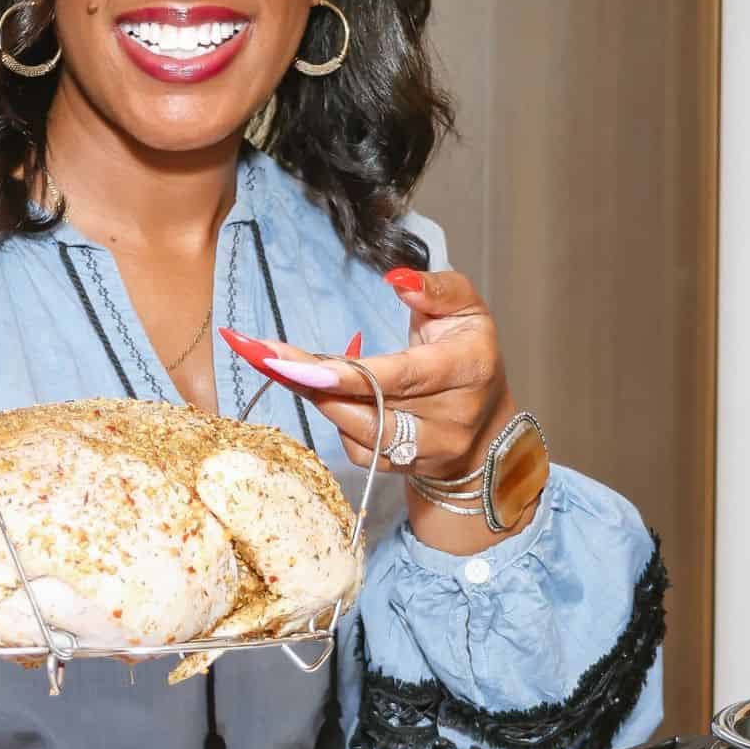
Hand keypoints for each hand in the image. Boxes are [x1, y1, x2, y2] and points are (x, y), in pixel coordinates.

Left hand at [220, 267, 514, 477]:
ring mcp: (428, 450)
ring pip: (358, 432)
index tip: (294, 362)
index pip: (401, 375)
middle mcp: (451, 418)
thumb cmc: (469, 354)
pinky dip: (336, 419)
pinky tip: (324, 393)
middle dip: (312, 380)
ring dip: (317, 399)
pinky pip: (357, 451)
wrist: (486, 425)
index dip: (346, 373)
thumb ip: (437, 289)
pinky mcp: (405, 470)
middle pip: (370, 406)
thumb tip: (396, 279)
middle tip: (263, 354)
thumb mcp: (467, 309)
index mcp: (468, 369)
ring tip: (284, 366)